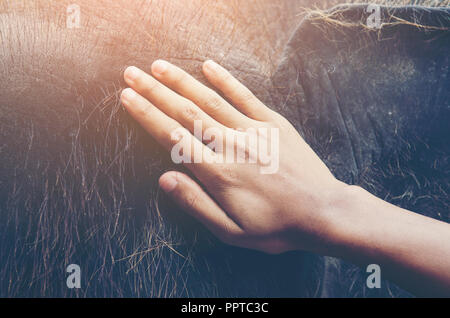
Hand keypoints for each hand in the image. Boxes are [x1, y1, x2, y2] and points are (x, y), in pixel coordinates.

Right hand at [121, 60, 346, 253]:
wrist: (322, 212)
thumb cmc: (275, 226)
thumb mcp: (231, 231)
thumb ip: (196, 204)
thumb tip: (165, 178)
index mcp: (218, 172)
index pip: (172, 137)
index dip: (147, 115)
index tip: (128, 98)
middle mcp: (232, 145)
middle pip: (186, 113)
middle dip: (155, 91)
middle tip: (132, 73)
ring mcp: (254, 131)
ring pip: (210, 100)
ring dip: (182, 81)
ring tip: (159, 66)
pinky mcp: (274, 123)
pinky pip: (245, 96)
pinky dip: (225, 80)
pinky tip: (208, 65)